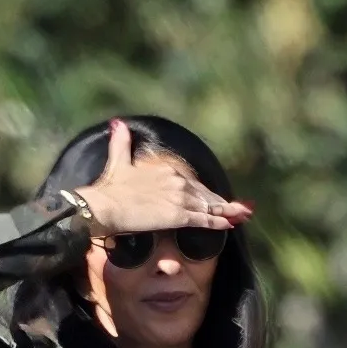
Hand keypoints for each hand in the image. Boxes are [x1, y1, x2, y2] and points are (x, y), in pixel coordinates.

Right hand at [76, 117, 253, 237]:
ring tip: (242, 215)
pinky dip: (218, 221)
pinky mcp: (177, 215)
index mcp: (165, 169)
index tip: (217, 198)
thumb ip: (121, 143)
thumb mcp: (118, 161)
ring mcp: (178, 198)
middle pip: (204, 194)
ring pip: (208, 206)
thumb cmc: (109, 188)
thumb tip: (118, 124)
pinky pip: (204, 219)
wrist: (104, 206)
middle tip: (241, 208)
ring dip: (227, 211)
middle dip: (222, 202)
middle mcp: (175, 180)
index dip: (206, 192)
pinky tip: (231, 224)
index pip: (192, 182)